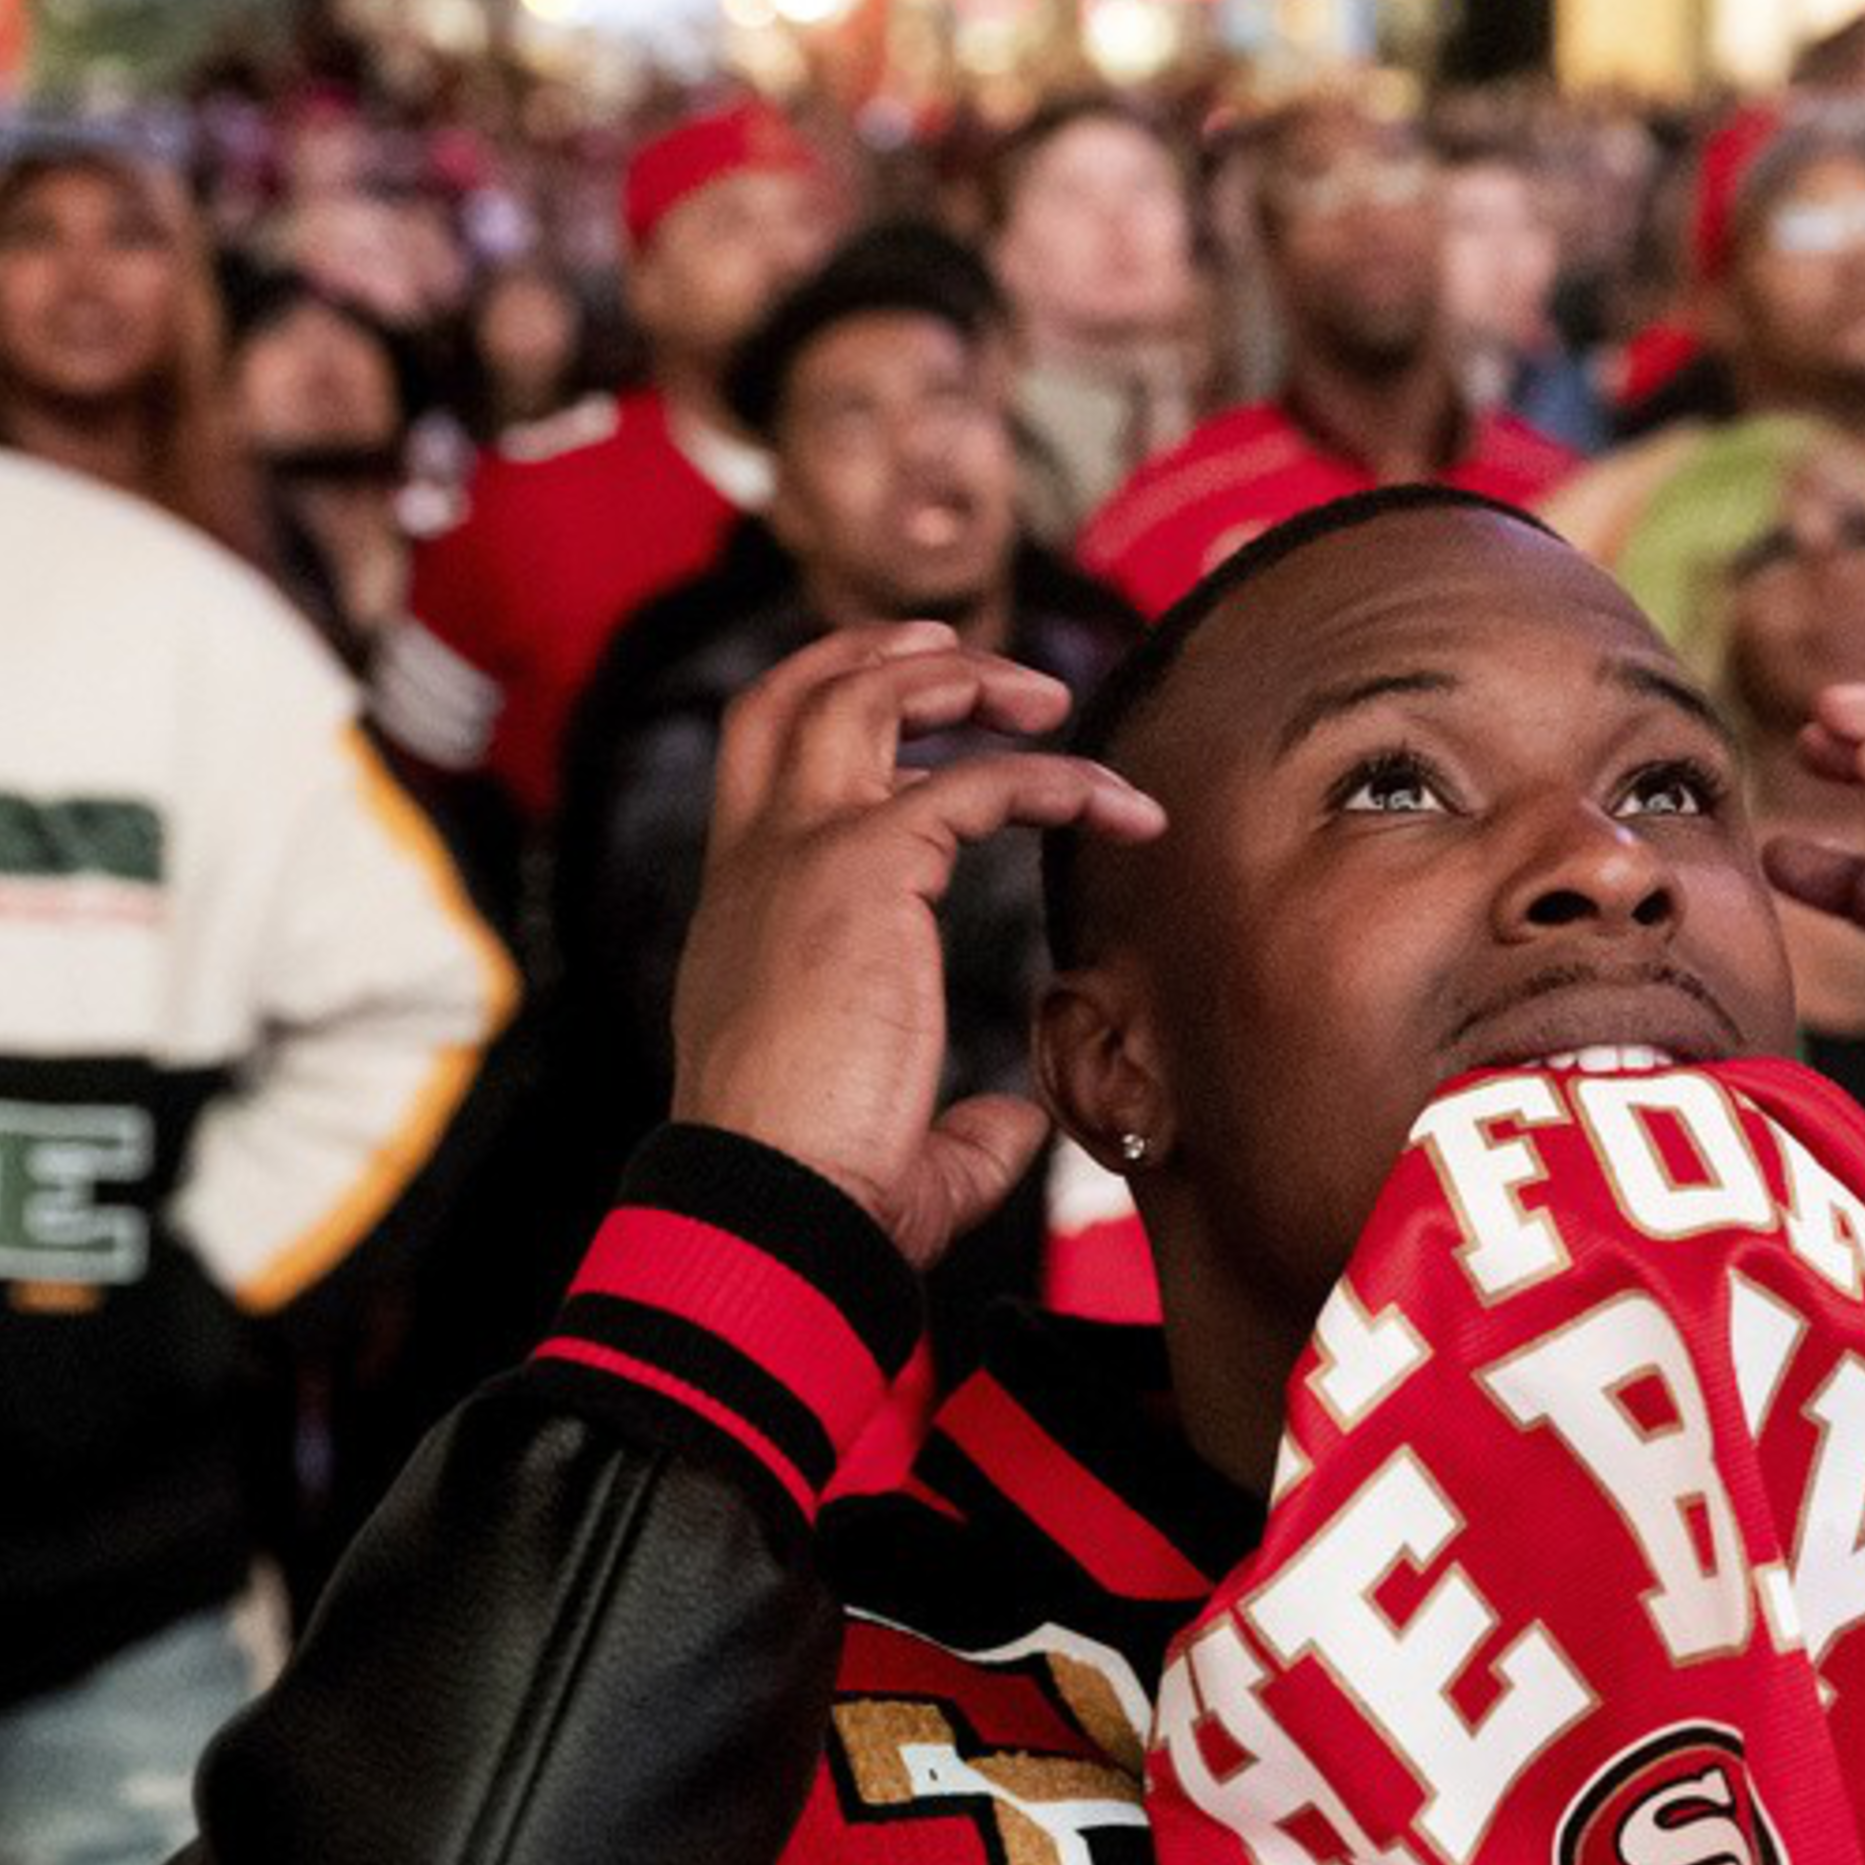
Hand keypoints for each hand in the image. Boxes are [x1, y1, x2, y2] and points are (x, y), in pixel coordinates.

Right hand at [670, 624, 1164, 1268]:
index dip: (836, 715)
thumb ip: (959, 1129)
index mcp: (743, 917)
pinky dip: (1057, 779)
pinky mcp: (862, 866)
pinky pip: (978, 781)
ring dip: (965, 677)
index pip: (767, 770)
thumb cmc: (819, 1195)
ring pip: (867, 697)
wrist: (773, 1207)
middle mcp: (757, 868)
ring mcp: (802, 854)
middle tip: (986, 671)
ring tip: (1051, 703)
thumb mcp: (893, 1146)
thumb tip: (1015, 1124)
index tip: (923, 709)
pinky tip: (1121, 809)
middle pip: (795, 696)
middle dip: (887, 657)